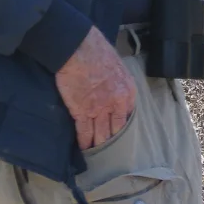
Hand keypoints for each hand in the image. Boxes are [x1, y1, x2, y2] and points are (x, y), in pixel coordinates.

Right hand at [55, 26, 136, 150]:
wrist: (77, 47)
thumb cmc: (96, 49)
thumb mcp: (117, 66)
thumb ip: (118, 83)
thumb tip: (114, 90)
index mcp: (127, 92)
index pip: (127, 117)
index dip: (120, 127)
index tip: (116, 133)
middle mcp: (116, 104)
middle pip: (115, 130)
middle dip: (112, 142)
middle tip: (110, 152)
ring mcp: (98, 110)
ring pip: (100, 135)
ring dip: (98, 146)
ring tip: (97, 155)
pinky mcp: (81, 112)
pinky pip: (84, 132)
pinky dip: (84, 143)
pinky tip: (83, 149)